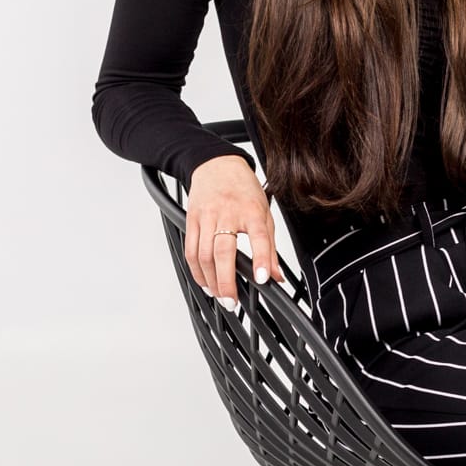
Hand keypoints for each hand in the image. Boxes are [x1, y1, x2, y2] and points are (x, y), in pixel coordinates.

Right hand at [184, 155, 286, 308]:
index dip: (261, 258)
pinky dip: (196, 271)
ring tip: (219, 295)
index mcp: (252, 210)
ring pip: (203, 254)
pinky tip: (204, 281)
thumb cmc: (243, 190)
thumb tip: (275, 276)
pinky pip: (189, 250)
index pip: (259, 237)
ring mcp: (207, 216)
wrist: (217, 165)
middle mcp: (228, 213)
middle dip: (227, 280)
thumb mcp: (264, 213)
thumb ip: (269, 246)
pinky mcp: (191, 220)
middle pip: (223, 251)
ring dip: (210, 280)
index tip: (262, 278)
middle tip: (232, 301)